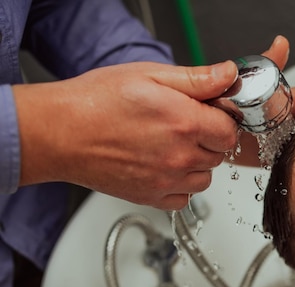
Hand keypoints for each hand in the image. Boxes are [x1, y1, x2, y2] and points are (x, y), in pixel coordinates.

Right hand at [13, 60, 239, 209]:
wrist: (59, 133)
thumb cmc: (96, 101)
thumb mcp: (150, 74)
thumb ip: (197, 79)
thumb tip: (228, 76)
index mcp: (185, 123)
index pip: (230, 132)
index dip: (221, 121)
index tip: (207, 115)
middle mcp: (180, 156)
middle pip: (219, 155)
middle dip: (208, 140)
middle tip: (183, 126)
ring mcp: (166, 180)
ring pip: (204, 178)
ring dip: (196, 164)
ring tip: (171, 147)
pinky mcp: (151, 197)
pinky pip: (183, 198)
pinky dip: (179, 186)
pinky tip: (162, 167)